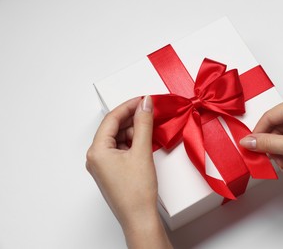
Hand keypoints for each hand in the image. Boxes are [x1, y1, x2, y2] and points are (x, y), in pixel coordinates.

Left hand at [86, 96, 171, 248]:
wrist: (139, 218)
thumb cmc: (136, 192)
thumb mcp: (142, 151)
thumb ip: (144, 124)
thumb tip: (145, 104)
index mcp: (97, 151)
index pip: (111, 119)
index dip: (128, 106)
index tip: (143, 99)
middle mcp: (96, 157)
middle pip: (114, 128)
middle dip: (132, 119)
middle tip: (149, 112)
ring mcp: (103, 165)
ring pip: (118, 139)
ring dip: (134, 132)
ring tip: (150, 130)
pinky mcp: (111, 171)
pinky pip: (121, 150)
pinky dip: (133, 143)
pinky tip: (145, 142)